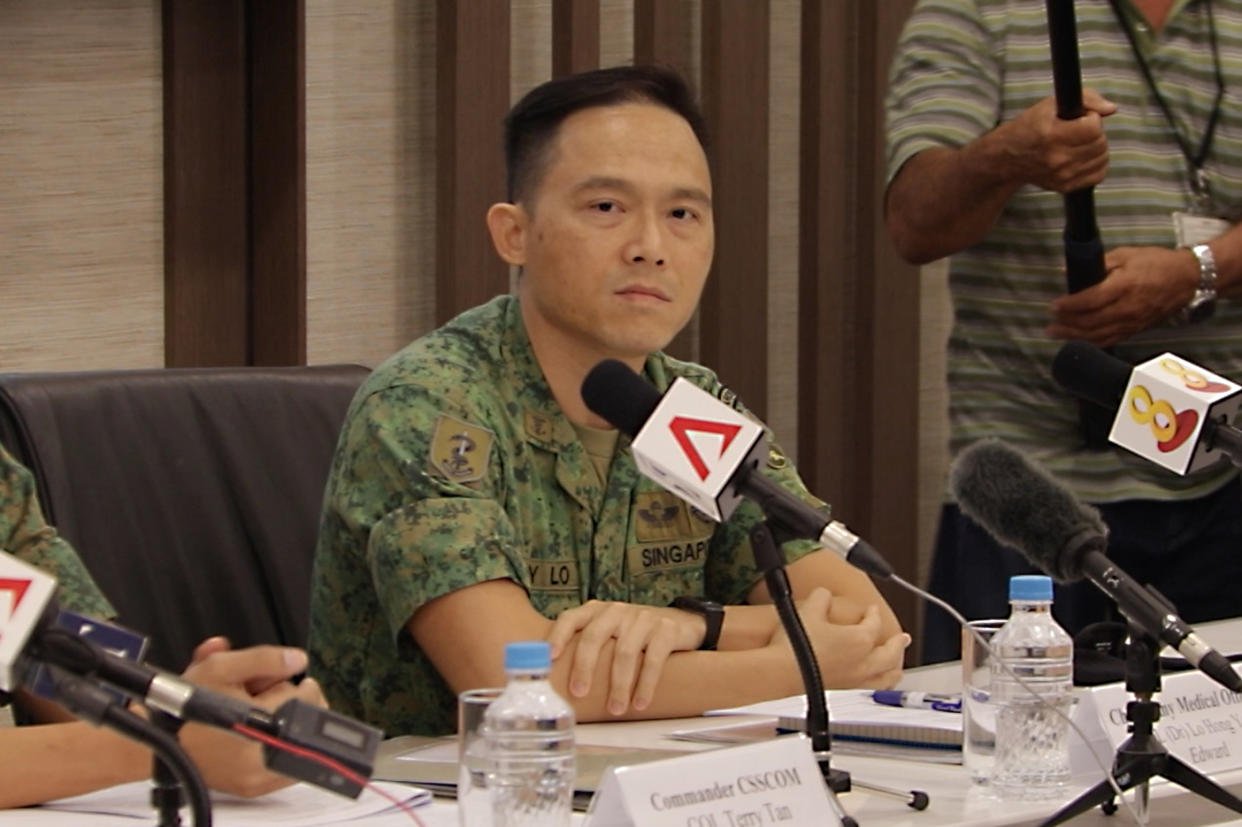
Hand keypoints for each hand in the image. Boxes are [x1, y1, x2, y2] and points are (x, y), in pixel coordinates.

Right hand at [178, 637, 326, 797]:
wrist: (161, 743)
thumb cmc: (185, 710)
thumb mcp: (220, 668)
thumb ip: (263, 659)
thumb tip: (297, 660)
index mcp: (261, 726)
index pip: (308, 695)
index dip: (287, 681)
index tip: (268, 681)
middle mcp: (265, 757)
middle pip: (306, 717)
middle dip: (287, 700)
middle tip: (256, 696)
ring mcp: (261, 777)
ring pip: (298, 738)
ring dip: (283, 721)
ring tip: (251, 713)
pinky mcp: (256, 788)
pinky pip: (286, 758)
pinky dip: (276, 741)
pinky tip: (254, 730)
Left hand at [547, 600, 704, 715]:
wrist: (681, 623)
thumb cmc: (634, 635)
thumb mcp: (611, 632)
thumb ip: (589, 645)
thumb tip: (558, 681)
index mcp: (597, 611)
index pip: (571, 618)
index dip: (558, 636)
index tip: (550, 659)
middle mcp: (617, 611)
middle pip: (594, 636)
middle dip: (585, 667)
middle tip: (579, 693)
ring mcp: (642, 618)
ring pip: (624, 652)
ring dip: (618, 685)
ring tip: (615, 709)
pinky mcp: (666, 630)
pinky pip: (653, 659)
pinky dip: (646, 684)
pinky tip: (640, 703)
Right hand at [768, 588, 908, 689]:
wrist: (779, 674)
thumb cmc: (794, 647)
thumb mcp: (808, 610)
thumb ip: (821, 598)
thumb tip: (824, 595)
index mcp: (859, 639)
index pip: (874, 624)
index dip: (873, 615)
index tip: (872, 611)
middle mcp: (863, 663)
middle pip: (890, 654)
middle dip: (898, 644)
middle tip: (903, 638)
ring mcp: (855, 683)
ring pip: (886, 678)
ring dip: (894, 670)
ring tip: (897, 668)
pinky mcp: (843, 697)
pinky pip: (871, 692)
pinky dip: (879, 687)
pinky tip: (873, 688)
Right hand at [997, 89, 1115, 192]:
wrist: (1007, 158)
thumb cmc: (1029, 127)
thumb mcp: (1051, 104)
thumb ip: (1086, 99)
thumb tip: (1112, 109)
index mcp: (1052, 136)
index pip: (1094, 127)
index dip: (1091, 118)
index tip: (1081, 117)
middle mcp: (1057, 159)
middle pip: (1100, 143)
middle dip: (1095, 132)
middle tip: (1080, 130)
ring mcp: (1062, 176)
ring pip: (1102, 158)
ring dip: (1097, 147)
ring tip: (1081, 143)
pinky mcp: (1065, 187)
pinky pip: (1098, 175)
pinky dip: (1097, 164)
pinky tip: (1084, 157)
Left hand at [1048, 246, 1198, 345]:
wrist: (1188, 278)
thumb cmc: (1157, 263)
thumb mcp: (1126, 255)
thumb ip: (1097, 264)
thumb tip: (1067, 270)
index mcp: (1124, 286)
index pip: (1090, 300)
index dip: (1069, 305)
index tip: (1053, 306)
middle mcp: (1128, 308)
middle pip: (1091, 322)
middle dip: (1067, 324)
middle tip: (1049, 324)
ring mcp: (1133, 322)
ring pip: (1098, 335)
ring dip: (1075, 336)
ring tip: (1056, 334)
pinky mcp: (1137, 330)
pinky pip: (1111, 340)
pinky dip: (1092, 342)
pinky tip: (1078, 340)